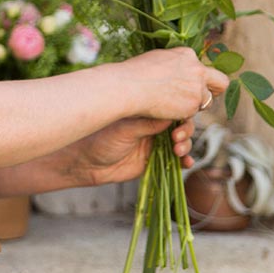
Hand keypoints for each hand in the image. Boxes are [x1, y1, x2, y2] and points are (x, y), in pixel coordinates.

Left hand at [72, 117, 197, 185]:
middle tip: (177, 138)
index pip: (171, 109)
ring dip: (185, 146)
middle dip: (184, 131)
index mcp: (145, 112)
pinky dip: (184, 161)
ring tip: (179, 151)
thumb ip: (147, 124)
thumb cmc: (101, 139)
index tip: (180, 121)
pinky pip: (176, 160)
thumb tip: (172, 115)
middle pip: (180, 125)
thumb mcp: (125, 129)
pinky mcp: (155, 160)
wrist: (88, 163)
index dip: (181, 114)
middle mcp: (152, 125)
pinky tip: (185, 163)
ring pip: (181, 142)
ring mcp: (155, 143)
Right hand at [116, 48, 229, 120]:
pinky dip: (182, 114)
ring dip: (193, 105)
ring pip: (205, 101)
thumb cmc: (135, 73)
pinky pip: (193, 113)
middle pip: (220, 82)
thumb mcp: (158, 59)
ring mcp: (198, 87)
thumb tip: (177, 70)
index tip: (189, 85)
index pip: (203, 67)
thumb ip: (174, 64)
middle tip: (199, 99)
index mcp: (187, 54)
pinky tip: (166, 111)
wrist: (129, 85)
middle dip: (214, 91)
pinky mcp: (194, 104)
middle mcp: (197, 68)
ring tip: (172, 106)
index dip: (198, 79)